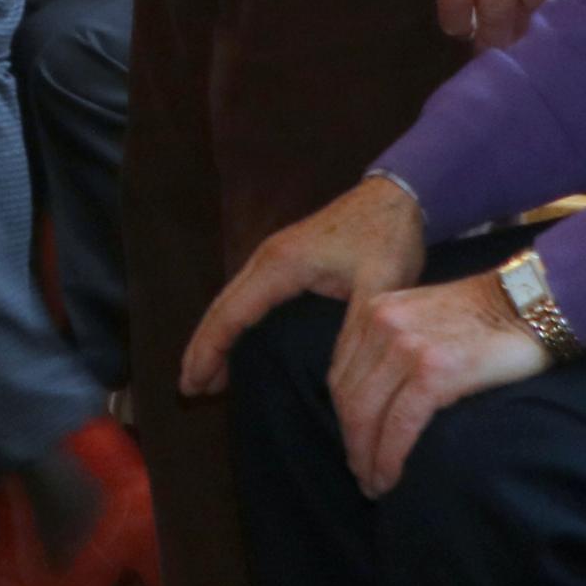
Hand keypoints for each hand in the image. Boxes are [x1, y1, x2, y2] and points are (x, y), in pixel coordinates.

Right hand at [181, 171, 426, 397]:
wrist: (396, 197)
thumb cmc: (387, 238)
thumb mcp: (380, 284)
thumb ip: (357, 327)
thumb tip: (336, 378)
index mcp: (279, 266)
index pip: (231, 314)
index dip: (210, 351)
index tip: (192, 384)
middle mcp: (265, 260)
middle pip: (221, 308)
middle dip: (203, 348)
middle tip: (189, 387)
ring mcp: (272, 259)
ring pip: (232, 303)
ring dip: (216, 337)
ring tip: (207, 375)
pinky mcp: (286, 262)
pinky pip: (248, 298)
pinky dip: (234, 324)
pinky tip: (240, 345)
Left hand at [329, 272, 550, 494]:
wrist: (530, 303)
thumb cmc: (484, 316)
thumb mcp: (422, 317)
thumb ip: (393, 344)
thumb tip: (379, 397)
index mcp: (373, 311)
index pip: (342, 375)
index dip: (343, 418)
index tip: (354, 447)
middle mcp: (381, 325)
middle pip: (348, 398)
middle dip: (352, 444)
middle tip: (363, 476)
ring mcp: (405, 346)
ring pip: (367, 414)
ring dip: (367, 457)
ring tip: (376, 485)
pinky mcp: (434, 370)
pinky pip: (400, 423)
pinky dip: (390, 456)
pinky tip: (392, 477)